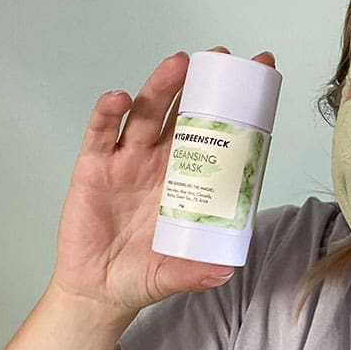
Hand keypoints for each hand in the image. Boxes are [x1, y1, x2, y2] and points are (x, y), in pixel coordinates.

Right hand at [49, 47, 276, 318]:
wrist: (99, 290)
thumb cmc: (143, 273)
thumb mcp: (178, 274)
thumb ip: (199, 272)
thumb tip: (227, 271)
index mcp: (188, 180)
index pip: (215, 136)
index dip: (233, 109)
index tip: (256, 77)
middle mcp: (160, 162)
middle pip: (182, 113)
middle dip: (200, 85)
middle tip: (220, 59)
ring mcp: (126, 160)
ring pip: (146, 114)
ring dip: (161, 87)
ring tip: (178, 66)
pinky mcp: (94, 166)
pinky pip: (101, 132)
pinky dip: (108, 113)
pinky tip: (119, 99)